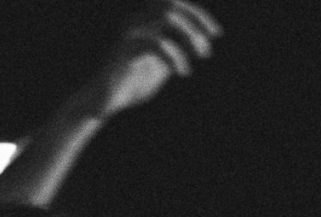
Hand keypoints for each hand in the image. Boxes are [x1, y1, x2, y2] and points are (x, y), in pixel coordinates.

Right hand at [80, 1, 221, 120]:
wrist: (104, 103)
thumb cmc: (132, 85)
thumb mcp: (161, 65)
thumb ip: (175, 50)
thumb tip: (199, 41)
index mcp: (145, 23)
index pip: (173, 4)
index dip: (197, 14)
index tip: (216, 34)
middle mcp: (137, 23)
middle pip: (170, 4)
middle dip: (196, 21)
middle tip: (207, 48)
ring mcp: (130, 33)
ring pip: (166, 17)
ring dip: (189, 35)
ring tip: (201, 55)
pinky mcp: (126, 49)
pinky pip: (157, 43)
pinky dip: (176, 56)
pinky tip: (183, 72)